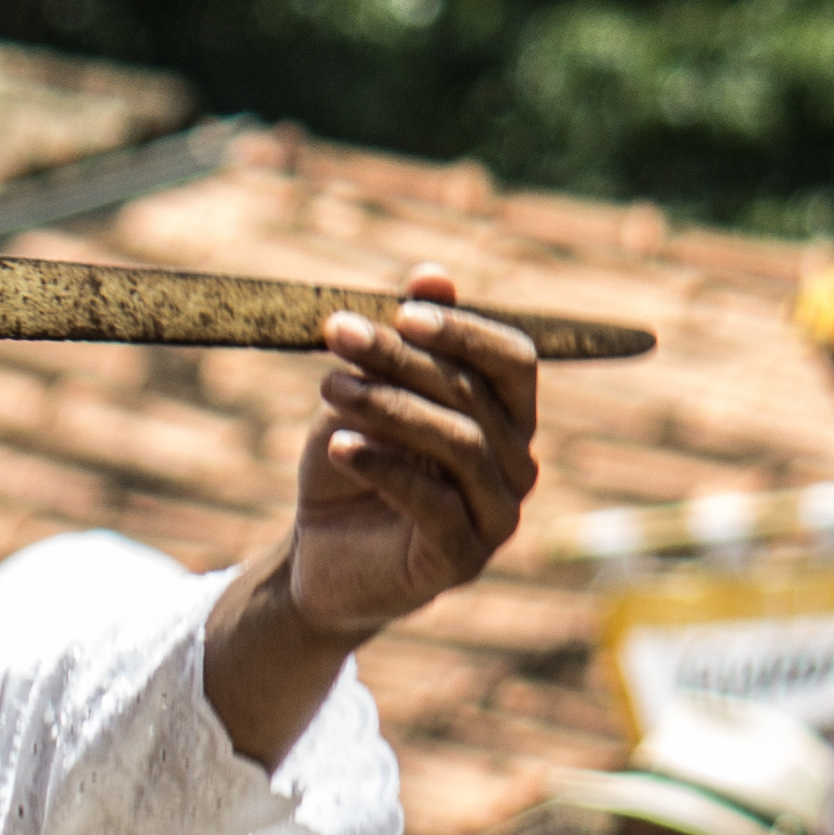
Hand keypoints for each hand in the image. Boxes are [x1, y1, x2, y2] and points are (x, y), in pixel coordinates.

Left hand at [287, 264, 537, 640]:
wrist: (317, 554)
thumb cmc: (351, 466)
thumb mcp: (368, 394)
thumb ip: (405, 343)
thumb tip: (434, 275)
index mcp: (506, 419)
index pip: (512, 361)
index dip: (463, 331)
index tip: (400, 311)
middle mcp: (516, 465)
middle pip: (473, 397)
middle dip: (402, 359)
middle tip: (336, 332)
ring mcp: (495, 517)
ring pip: (458, 445)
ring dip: (388, 407)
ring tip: (328, 386)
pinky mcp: (461, 559)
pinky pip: (434, 505)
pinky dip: (385, 468)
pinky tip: (340, 446)